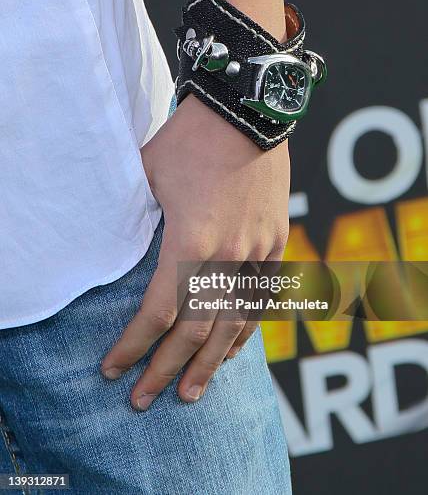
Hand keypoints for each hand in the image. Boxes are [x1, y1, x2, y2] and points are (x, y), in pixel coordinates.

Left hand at [101, 95, 289, 409]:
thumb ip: (135, 222)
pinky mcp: (276, 240)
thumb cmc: (190, 140)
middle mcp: (229, 252)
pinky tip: (230, 352)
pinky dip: (245, 330)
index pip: (158, 310)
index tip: (113, 368)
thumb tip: (117, 255)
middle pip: (197, 327)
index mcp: (191, 238)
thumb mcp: (147, 177)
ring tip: (192, 393)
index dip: (134, 344)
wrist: (245, 111)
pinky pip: (262, 297)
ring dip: (211, 362)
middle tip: (144, 399)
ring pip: (236, 321)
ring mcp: (258, 249)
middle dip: (167, 368)